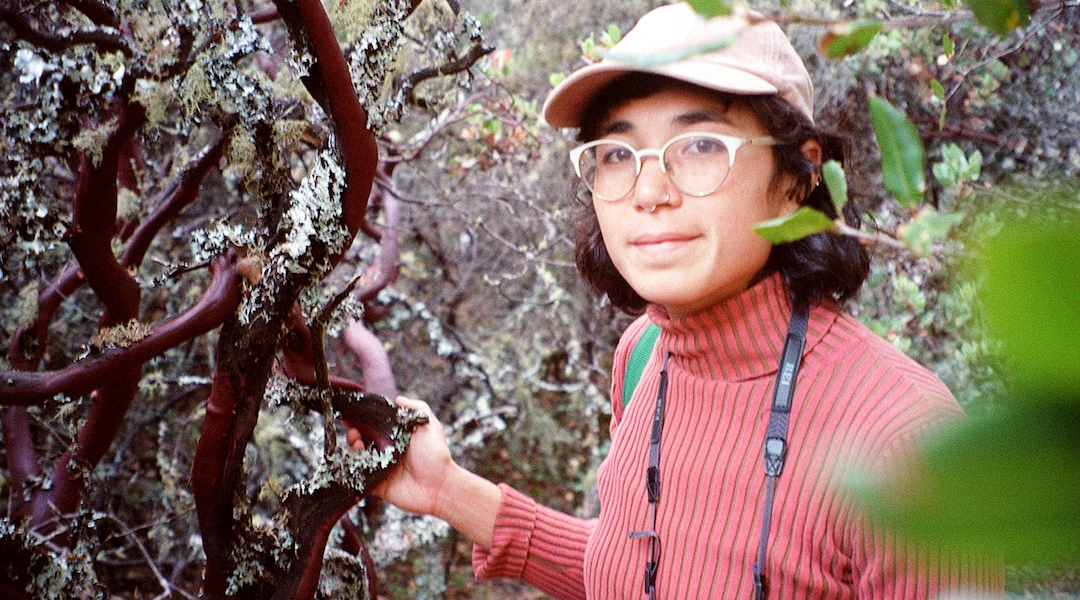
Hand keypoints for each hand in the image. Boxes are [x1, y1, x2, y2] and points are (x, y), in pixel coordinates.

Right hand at [347, 396, 453, 516]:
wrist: (439, 485)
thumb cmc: (435, 453)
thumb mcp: (429, 425)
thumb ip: (417, 408)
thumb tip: (398, 399)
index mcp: (397, 437)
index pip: (376, 426)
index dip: (364, 419)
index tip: (355, 411)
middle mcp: (387, 451)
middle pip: (363, 439)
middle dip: (354, 431)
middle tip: (353, 428)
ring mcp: (380, 468)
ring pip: (358, 455)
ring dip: (352, 445)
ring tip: (356, 440)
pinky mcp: (376, 484)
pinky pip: (359, 475)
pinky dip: (352, 465)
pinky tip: (356, 455)